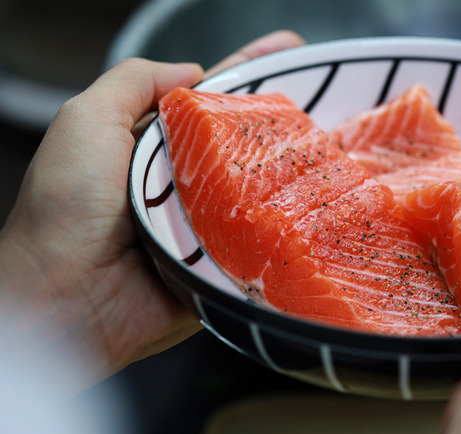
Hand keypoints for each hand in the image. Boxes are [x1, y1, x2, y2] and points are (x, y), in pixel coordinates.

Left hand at [0, 31, 303, 388]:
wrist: (67, 299)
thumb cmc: (66, 209)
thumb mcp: (86, 122)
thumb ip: (132, 82)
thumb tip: (192, 69)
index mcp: (155, 147)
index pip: (211, 102)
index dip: (249, 75)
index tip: (290, 54)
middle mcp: (186, 184)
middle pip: (246, 145)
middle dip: (286, 124)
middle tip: (333, 100)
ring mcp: (210, 226)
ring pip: (264, 192)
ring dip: (298, 175)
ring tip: (342, 149)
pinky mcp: (224, 264)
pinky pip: (265, 242)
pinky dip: (291, 229)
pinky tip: (324, 211)